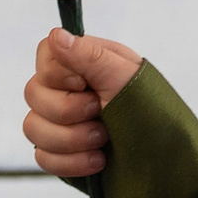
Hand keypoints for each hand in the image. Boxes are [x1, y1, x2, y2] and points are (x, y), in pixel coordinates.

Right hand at [25, 25, 145, 176]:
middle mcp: (65, 88)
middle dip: (69, 111)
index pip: (44, 55)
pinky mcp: (59, 152)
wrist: (164, 156)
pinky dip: (70, 162)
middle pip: (32, 94)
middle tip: (100, 112)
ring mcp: (58, 122)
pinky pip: (42, 157)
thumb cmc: (150, 108)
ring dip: (71, 138)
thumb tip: (56, 34)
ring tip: (102, 139)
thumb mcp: (123, 76)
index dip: (59, 74)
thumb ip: (88, 55)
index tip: (85, 83)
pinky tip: (97, 159)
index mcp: (81, 62)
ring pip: (32, 128)